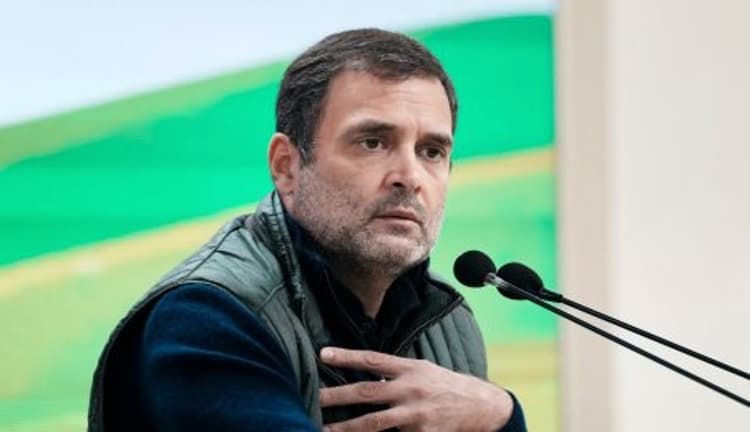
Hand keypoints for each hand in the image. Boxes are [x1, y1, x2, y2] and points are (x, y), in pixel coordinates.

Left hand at [318, 347, 512, 431]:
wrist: (481, 407)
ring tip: (323, 430)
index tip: (323, 354)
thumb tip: (366, 369)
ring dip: (346, 428)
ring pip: (373, 423)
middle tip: (314, 398)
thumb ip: (396, 371)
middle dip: (337, 396)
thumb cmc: (446, 385)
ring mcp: (415, 416)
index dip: (347, 356)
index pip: (373, 360)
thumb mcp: (423, 369)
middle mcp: (410, 390)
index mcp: (410, 369)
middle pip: (367, 392)